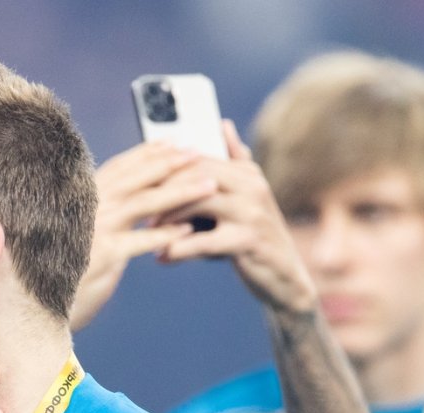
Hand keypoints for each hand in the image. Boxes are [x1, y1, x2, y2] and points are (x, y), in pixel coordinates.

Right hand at [71, 142, 217, 329]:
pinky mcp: (104, 256)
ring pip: (145, 203)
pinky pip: (141, 241)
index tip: (174, 143)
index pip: (120, 168)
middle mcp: (88, 209)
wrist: (38, 306)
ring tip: (209, 186)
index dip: (148, 153)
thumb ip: (99, 218)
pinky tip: (189, 230)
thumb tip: (125, 205)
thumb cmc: (62, 273)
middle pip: (136, 178)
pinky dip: (166, 234)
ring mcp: (96, 231)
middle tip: (200, 153)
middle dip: (170, 163)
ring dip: (180, 192)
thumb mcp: (79, 237)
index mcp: (82, 200)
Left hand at [156, 121, 317, 314]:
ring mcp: (252, 212)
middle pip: (197, 175)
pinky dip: (179, 250)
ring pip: (199, 203)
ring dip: (168, 220)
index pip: (198, 158)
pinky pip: (205, 241)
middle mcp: (252, 186)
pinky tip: (162, 258)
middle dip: (164, 191)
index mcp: (246, 173)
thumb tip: (221, 124)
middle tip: (138, 209)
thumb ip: (233, 164)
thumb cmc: (252, 237)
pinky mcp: (249, 241)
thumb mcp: (245, 198)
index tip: (139, 185)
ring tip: (147, 234)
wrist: (285, 277)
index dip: (166, 170)